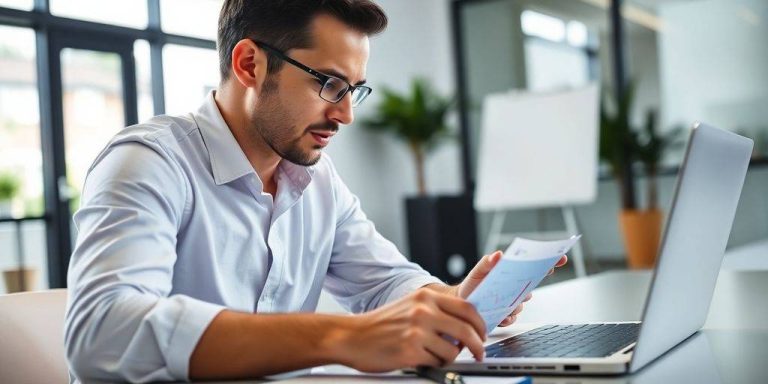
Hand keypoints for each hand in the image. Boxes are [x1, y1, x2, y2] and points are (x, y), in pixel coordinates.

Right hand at [339, 289, 486, 372]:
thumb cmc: (381, 324)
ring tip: (437, 356)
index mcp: (426, 297)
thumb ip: (437, 311)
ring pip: (454, 350)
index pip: (467, 308)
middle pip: (467, 329)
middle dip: (478, 345)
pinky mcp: (410, 350)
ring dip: (451, 357)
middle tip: (478, 353)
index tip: (482, 334)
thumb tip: (466, 325)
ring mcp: (417, 330)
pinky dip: (435, 364)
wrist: (352, 336)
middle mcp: (423, 310)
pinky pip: (437, 362)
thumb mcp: (410, 306)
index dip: (480, 324)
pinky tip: (422, 359)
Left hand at [457, 251, 567, 326]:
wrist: (462, 302)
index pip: (534, 268)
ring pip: (521, 304)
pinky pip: (513, 318)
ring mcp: (513, 302)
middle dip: (528, 288)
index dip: (550, 263)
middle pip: (531, 287)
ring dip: (514, 304)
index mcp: (512, 274)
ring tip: (502, 303)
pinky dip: (507, 317)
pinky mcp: (507, 316)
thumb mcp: (478, 271)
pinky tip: (499, 315)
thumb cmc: (472, 284)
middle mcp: (515, 288)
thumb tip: (499, 254)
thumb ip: (487, 263)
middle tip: (522, 290)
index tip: (561, 258)